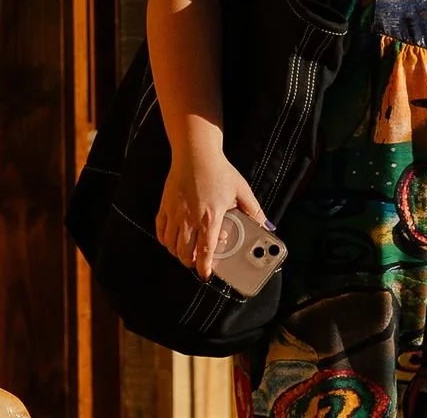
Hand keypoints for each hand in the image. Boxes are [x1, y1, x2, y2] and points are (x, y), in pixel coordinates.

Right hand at [155, 140, 268, 280]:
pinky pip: (160, 230)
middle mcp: (190, 218)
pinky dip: (165, 239)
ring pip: (170, 244)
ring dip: (177, 253)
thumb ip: (254, 210)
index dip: (204, 268)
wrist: (195, 152)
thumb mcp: (241, 189)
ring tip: (186, 252)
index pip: (205, 252)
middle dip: (191, 262)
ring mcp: (175, 212)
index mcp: (211, 217)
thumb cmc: (218, 170)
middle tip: (197, 262)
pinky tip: (171, 239)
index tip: (206, 274)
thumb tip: (266, 225)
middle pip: (184, 253)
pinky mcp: (165, 205)